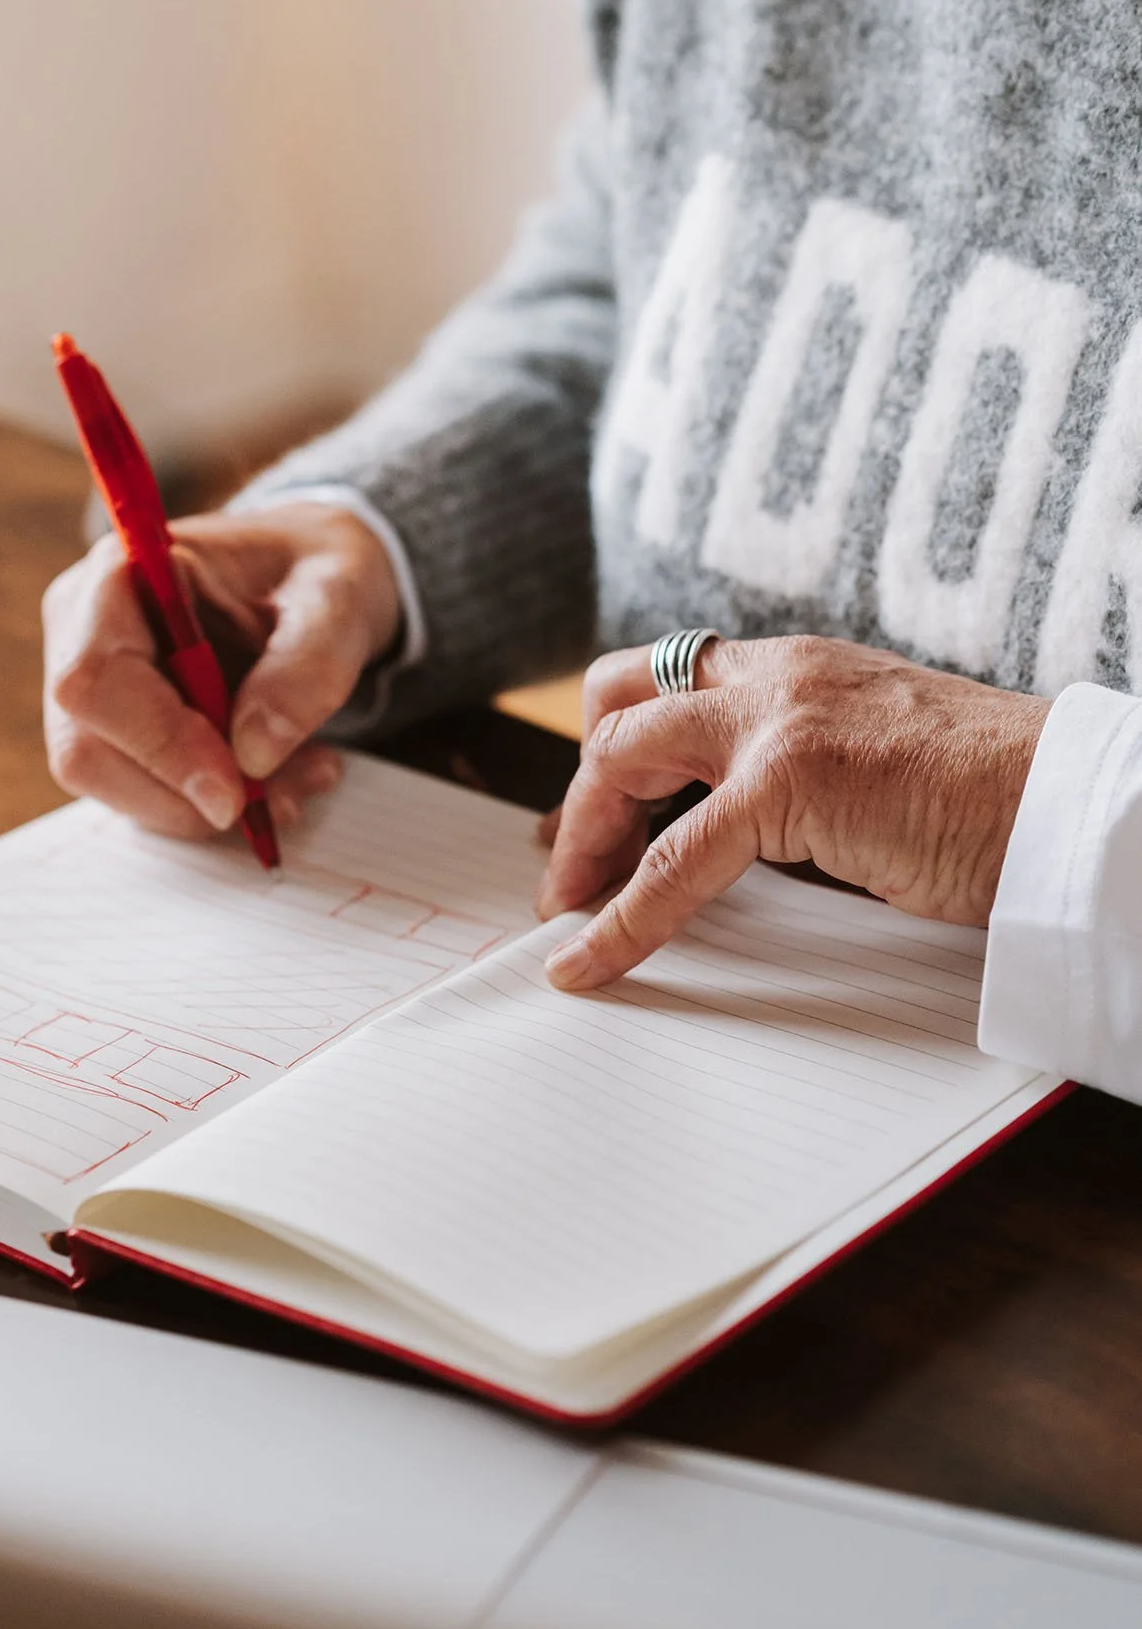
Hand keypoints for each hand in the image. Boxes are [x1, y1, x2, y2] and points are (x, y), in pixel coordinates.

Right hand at [42, 501, 400, 837]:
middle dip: (188, 792)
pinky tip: (281, 779)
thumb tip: (253, 754)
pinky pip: (145, 794)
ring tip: (303, 776)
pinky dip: (213, 805)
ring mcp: (96, 688)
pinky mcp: (120, 732)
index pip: (96, 677)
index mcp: (121, 574)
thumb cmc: (317, 571)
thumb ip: (308, 665)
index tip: (233, 792)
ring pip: (114, 784)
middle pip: (88, 747)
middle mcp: (84, 631)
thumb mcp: (339, 599)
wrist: (316, 582)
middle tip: (288, 794)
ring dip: (208, 808)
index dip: (159, 743)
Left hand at [537, 635, 1050, 990]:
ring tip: (563, 908)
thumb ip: (803, 774)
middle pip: (621, 701)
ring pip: (624, 758)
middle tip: (566, 864)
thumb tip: (744, 833)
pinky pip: (672, 859)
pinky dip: (620, 918)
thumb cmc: (992, 797)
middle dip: (582, 786)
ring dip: (582, 837)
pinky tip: (589, 961)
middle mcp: (774, 674)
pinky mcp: (788, 779)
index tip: (589, 814)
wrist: (1066, 799)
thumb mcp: (874, 761)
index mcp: (796, 667)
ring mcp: (776, 719)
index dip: (612, 745)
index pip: (667, 680)